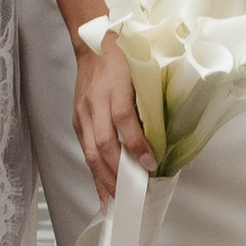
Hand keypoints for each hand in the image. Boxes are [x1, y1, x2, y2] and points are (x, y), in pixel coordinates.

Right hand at [75, 37, 154, 205]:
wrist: (92, 43)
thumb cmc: (124, 56)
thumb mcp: (142, 72)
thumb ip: (151, 101)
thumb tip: (169, 136)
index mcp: (114, 86)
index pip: (124, 120)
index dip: (137, 144)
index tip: (151, 163)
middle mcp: (95, 102)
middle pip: (104, 143)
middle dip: (119, 171)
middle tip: (135, 192)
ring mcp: (83, 113)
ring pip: (91, 152)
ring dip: (104, 179)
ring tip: (116, 202)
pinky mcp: (77, 121)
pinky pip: (85, 151)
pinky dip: (94, 173)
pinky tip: (102, 190)